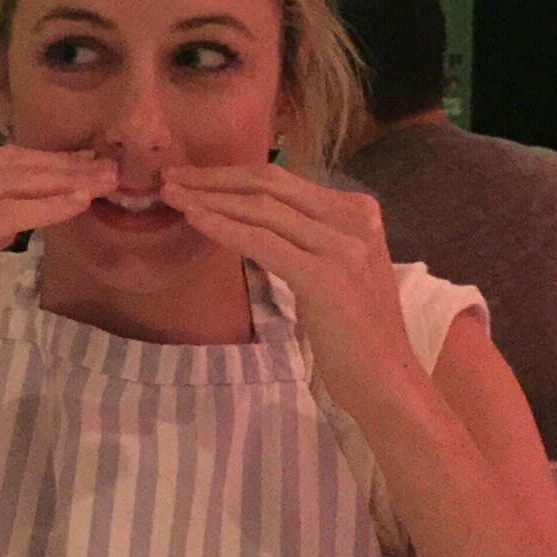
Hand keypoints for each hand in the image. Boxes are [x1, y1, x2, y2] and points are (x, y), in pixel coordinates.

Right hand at [0, 145, 116, 385]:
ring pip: (10, 183)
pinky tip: (77, 206)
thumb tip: (9, 221)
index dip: (42, 160)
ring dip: (63, 181)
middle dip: (62, 164)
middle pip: (7, 164)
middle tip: (108, 167)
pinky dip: (47, 207)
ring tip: (104, 182)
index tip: (83, 165)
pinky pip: (6, 216)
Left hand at [159, 163, 425, 417]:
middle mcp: (355, 218)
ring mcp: (344, 245)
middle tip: (169, 176)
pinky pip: (263, 243)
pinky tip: (193, 220)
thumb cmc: (353, 334)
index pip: (282, 180)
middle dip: (213, 178)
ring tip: (170, 195)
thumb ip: (303, 238)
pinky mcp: (327, 277)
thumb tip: (250, 217)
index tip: (190, 176)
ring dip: (209, 199)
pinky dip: (224, 228)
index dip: (230, 174)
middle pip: (269, 184)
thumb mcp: (331, 269)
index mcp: (357, 210)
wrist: (387, 382)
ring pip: (262, 209)